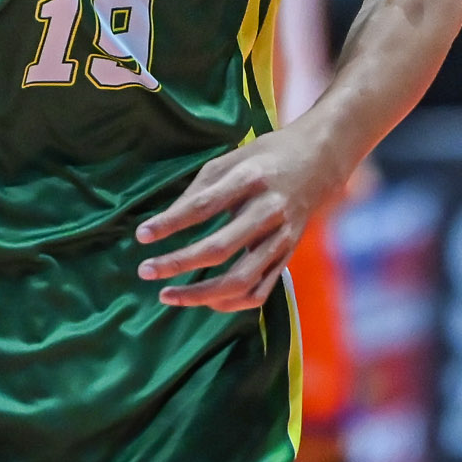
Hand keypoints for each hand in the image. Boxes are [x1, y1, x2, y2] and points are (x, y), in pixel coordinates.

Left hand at [136, 130, 336, 311]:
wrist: (319, 163)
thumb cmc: (266, 158)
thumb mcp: (230, 160)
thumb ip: (199, 191)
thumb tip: (166, 222)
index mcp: (250, 179)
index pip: (203, 207)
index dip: (170, 223)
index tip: (141, 235)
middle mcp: (269, 211)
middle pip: (219, 248)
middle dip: (177, 263)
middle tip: (145, 270)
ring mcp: (282, 238)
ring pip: (240, 280)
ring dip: (199, 294)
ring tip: (167, 295)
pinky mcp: (288, 256)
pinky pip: (259, 291)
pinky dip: (230, 303)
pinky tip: (204, 301)